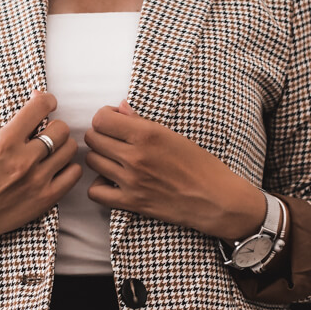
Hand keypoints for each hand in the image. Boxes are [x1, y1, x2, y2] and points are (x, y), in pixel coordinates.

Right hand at [0, 90, 82, 258]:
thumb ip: (15, 125)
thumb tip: (39, 97)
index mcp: (4, 142)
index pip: (40, 107)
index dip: (47, 100)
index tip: (46, 104)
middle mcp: (23, 160)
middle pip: (61, 129)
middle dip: (54, 127)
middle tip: (46, 134)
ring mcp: (37, 180)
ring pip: (70, 149)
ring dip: (62, 146)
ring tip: (51, 152)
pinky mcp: (46, 198)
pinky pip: (74, 173)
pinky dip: (69, 168)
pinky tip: (56, 169)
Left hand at [84, 99, 266, 242]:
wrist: (217, 200)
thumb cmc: (202, 165)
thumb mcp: (175, 135)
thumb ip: (143, 122)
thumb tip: (121, 107)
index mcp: (147, 134)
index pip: (101, 119)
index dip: (105, 117)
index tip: (117, 122)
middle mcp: (135, 156)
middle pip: (93, 139)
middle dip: (101, 135)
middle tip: (115, 140)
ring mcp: (130, 181)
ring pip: (92, 162)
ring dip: (100, 158)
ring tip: (115, 160)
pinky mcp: (131, 202)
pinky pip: (95, 192)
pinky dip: (99, 187)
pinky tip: (112, 182)